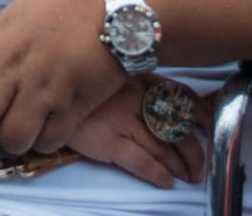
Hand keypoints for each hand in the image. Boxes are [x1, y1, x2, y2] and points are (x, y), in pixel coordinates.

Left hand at [0, 0, 126, 155]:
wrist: (121, 8)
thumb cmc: (69, 1)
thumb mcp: (21, 11)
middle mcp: (17, 65)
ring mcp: (46, 88)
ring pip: (11, 137)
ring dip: (11, 140)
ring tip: (19, 131)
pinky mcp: (75, 105)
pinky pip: (48, 141)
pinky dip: (44, 142)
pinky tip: (48, 128)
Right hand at [66, 73, 209, 188]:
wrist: (42, 91)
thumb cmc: (76, 81)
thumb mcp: (109, 70)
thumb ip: (133, 80)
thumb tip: (158, 97)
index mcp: (139, 77)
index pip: (182, 95)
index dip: (201, 115)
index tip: (210, 129)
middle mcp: (135, 98)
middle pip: (177, 127)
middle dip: (193, 152)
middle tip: (199, 168)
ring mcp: (122, 119)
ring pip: (163, 147)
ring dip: (180, 166)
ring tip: (187, 177)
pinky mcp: (107, 141)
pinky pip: (141, 161)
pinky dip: (158, 174)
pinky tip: (166, 181)